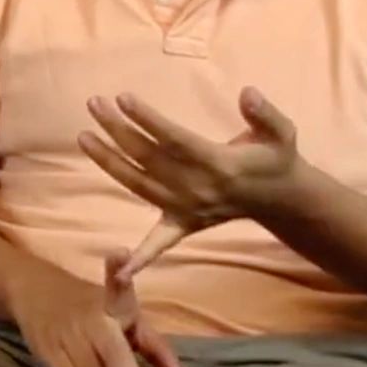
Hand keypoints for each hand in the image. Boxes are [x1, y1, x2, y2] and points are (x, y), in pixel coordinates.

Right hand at [5, 253, 190, 366]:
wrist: (31, 289)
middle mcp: (88, 320)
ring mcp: (65, 338)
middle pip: (110, 357)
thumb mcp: (125, 314)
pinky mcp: (48, 353)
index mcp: (110, 304)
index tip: (121, 258)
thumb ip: (155, 349)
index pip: (119, 295)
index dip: (121, 283)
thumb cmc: (90, 305)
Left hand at [81, 87, 299, 278]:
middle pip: (148, 157)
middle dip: (118, 129)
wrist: (282, 199)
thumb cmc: (276, 159)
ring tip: (84, 136)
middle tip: (93, 103)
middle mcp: (197, 188)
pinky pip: (159, 243)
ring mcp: (187, 210)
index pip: (173, 139)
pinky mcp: (185, 224)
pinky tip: (119, 273)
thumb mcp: (281, 132)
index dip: (148, 119)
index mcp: (217, 164)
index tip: (122, 98)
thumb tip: (248, 93)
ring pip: (139, 184)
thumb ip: (265, 113)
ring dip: (109, 162)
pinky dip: (141, 258)